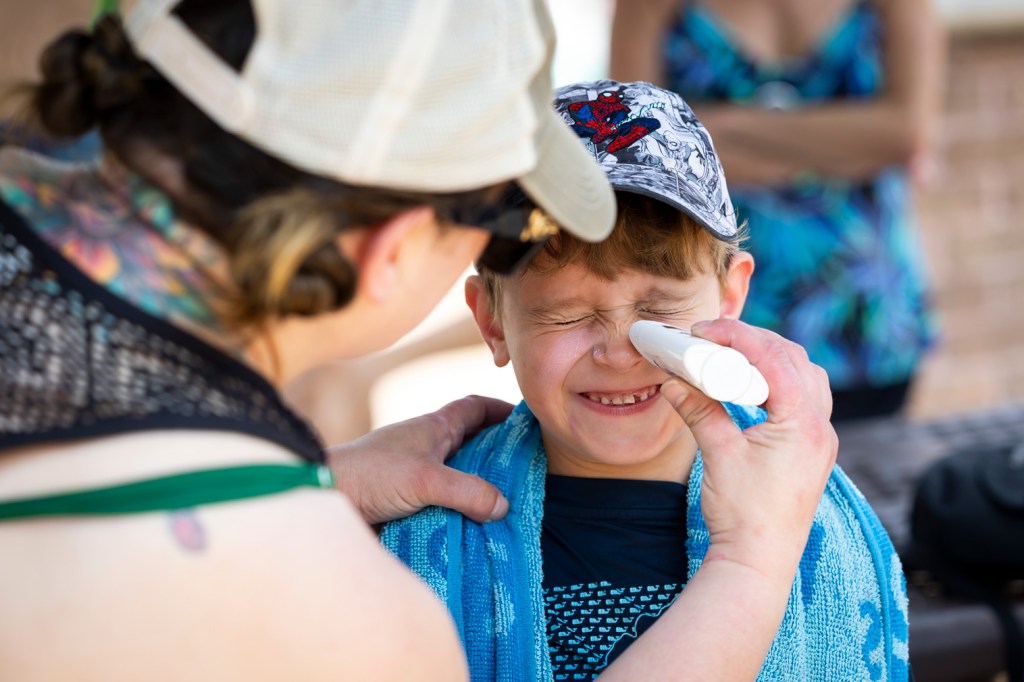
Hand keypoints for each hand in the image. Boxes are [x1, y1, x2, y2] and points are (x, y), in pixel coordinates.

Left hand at [324, 395, 512, 525]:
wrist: (323, 497)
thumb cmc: (371, 475)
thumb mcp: (426, 480)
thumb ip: (468, 491)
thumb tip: (503, 506)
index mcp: (434, 427)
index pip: (475, 407)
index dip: (502, 411)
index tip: (528, 424)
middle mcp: (427, 446)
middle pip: (472, 444)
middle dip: (498, 457)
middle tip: (527, 476)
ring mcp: (416, 473)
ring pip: (458, 476)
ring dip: (479, 490)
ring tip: (507, 509)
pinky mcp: (406, 499)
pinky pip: (443, 501)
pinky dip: (460, 511)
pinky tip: (474, 530)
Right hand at [659, 319, 837, 580]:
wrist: (760, 562)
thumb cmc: (743, 514)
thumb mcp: (718, 454)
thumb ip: (698, 411)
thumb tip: (672, 381)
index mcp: (802, 423)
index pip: (773, 358)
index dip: (736, 336)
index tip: (703, 331)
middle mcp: (820, 427)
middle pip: (795, 359)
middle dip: (754, 341)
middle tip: (714, 339)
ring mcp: (820, 440)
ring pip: (806, 377)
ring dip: (772, 359)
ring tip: (733, 357)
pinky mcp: (812, 452)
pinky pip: (805, 400)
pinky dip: (780, 383)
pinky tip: (753, 388)